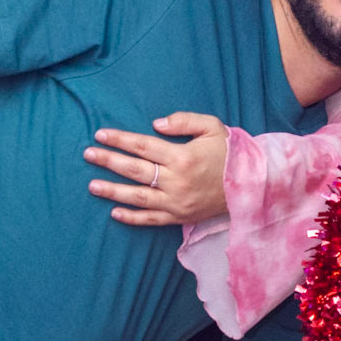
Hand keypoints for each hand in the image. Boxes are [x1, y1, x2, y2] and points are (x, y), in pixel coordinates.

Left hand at [85, 113, 229, 225]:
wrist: (252, 185)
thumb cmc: (230, 153)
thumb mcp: (212, 127)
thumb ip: (184, 121)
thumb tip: (155, 124)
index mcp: (183, 157)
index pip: (143, 146)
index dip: (120, 140)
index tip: (100, 134)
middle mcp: (177, 181)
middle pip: (135, 170)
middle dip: (109, 161)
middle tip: (88, 154)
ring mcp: (177, 202)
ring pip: (138, 197)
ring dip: (113, 191)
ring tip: (92, 185)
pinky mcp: (180, 217)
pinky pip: (152, 220)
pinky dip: (132, 217)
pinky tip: (115, 212)